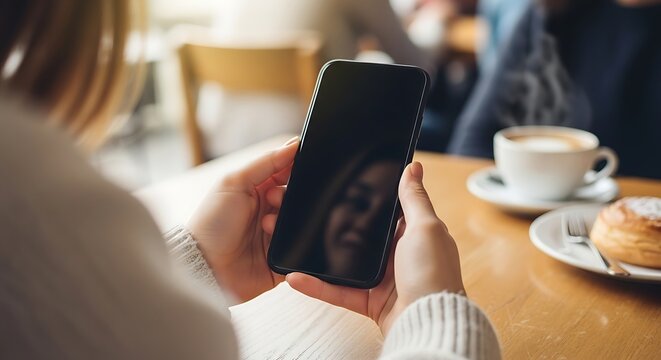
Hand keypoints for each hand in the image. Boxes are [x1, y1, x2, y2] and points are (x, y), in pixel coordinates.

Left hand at [188, 137, 297, 301]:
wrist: (206, 266)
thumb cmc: (212, 223)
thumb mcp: (234, 183)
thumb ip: (265, 163)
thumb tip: (293, 145)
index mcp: (259, 190)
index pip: (286, 172)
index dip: (295, 166)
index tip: (300, 163)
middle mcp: (270, 211)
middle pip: (297, 196)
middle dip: (289, 196)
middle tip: (272, 200)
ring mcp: (278, 234)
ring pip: (301, 220)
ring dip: (287, 220)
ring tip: (266, 225)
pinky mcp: (285, 258)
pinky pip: (302, 247)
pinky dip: (294, 242)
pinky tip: (276, 242)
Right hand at [286, 161, 464, 333]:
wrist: (428, 321)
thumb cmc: (434, 273)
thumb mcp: (425, 227)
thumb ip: (414, 198)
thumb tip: (413, 167)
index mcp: (413, 234)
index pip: (387, 211)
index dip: (368, 199)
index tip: (344, 186)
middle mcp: (397, 255)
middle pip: (361, 236)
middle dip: (336, 227)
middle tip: (310, 211)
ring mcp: (380, 278)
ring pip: (343, 263)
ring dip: (318, 256)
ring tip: (297, 242)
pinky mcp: (367, 300)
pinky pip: (336, 290)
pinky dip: (316, 286)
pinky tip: (295, 277)